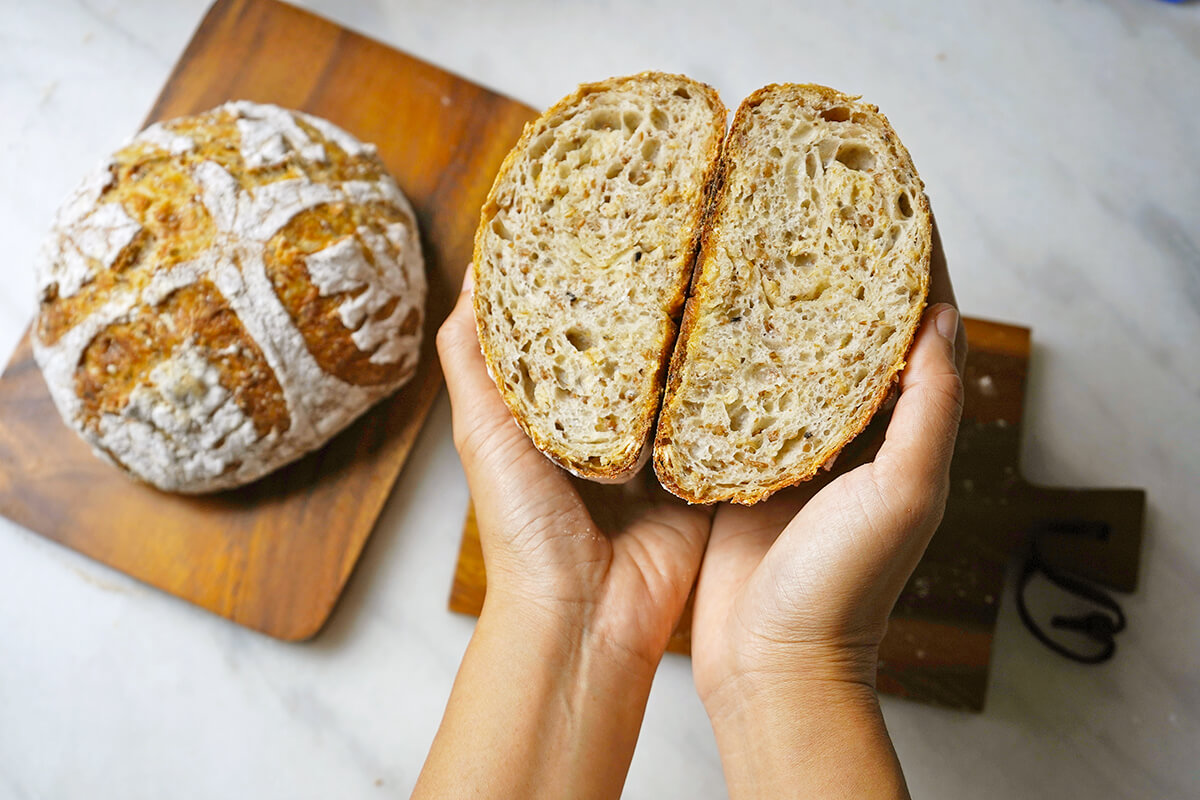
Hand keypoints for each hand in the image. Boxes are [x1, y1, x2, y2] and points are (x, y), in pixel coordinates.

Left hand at [415, 269, 711, 799]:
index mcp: (558, 404)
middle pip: (640, 342)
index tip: (611, 212)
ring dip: (705, 336)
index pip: (577, 322)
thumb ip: (472, 359)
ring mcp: (661, 443)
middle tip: (691, 223)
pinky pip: (726, 420)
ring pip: (687, 373)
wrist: (585, 614)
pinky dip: (740, 389)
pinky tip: (762, 338)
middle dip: (660, 296)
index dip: (590, 273)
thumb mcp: (482, 431)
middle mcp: (611, 417)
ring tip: (734, 264)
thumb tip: (471, 271)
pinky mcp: (704, 470)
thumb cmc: (523, 528)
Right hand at [691, 225, 964, 798]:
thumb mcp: (904, 494)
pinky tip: (696, 308)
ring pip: (785, 347)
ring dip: (773, 294)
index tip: (885, 192)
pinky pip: (729, 387)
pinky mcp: (734, 457)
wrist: (772, 660)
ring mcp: (788, 439)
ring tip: (746, 230)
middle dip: (832, 260)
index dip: (907, 258)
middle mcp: (847, 427)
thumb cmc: (846, 588)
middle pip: (845, 323)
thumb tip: (942, 317)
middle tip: (801, 193)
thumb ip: (928, 409)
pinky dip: (722, 346)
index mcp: (898, 429)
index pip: (912, 322)